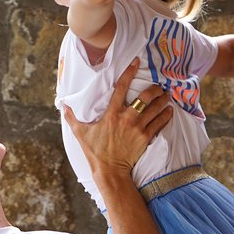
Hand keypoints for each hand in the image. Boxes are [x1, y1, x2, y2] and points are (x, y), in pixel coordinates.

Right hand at [64, 59, 172, 173]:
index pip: (121, 87)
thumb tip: (63, 106)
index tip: (136, 62)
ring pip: (156, 109)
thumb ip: (72, 118)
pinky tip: (170, 111)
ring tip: (167, 96)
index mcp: (111, 114)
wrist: (110, 171)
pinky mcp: (145, 138)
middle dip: (155, 89)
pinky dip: (166, 116)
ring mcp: (138, 128)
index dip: (129, 72)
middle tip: (159, 86)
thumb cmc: (95, 152)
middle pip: (145, 97)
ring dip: (163, 100)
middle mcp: (126, 118)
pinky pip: (160, 123)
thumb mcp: (80, 134)